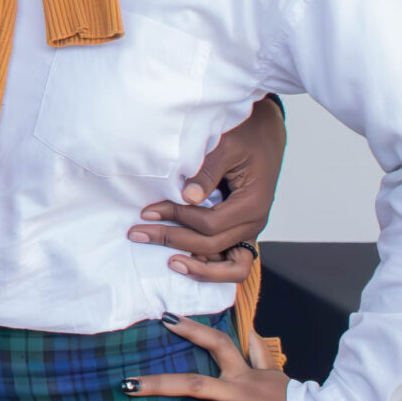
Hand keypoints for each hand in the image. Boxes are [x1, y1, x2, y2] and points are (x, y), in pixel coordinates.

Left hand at [127, 313, 293, 400]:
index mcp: (244, 374)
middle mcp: (239, 391)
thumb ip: (259, 354)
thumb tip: (250, 331)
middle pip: (192, 383)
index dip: (192, 330)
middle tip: (126, 384)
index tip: (165, 319)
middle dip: (157, 383)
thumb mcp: (277, 374)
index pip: (217, 343)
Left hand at [130, 96, 284, 281]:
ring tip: (168, 263)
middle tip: (138, 233)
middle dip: (173, 240)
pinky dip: (210, 266)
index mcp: (253, 202)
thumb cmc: (246, 135)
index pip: (210, 224)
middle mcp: (254, 221)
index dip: (177, 219)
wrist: (264, 133)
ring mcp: (249, 229)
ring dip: (197, 267)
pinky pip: (230, 260)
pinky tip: (183, 261)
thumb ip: (207, 171)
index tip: (148, 211)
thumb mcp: (226, 145)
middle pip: (213, 246)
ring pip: (230, 266)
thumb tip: (187, 197)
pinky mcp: (241, 230)